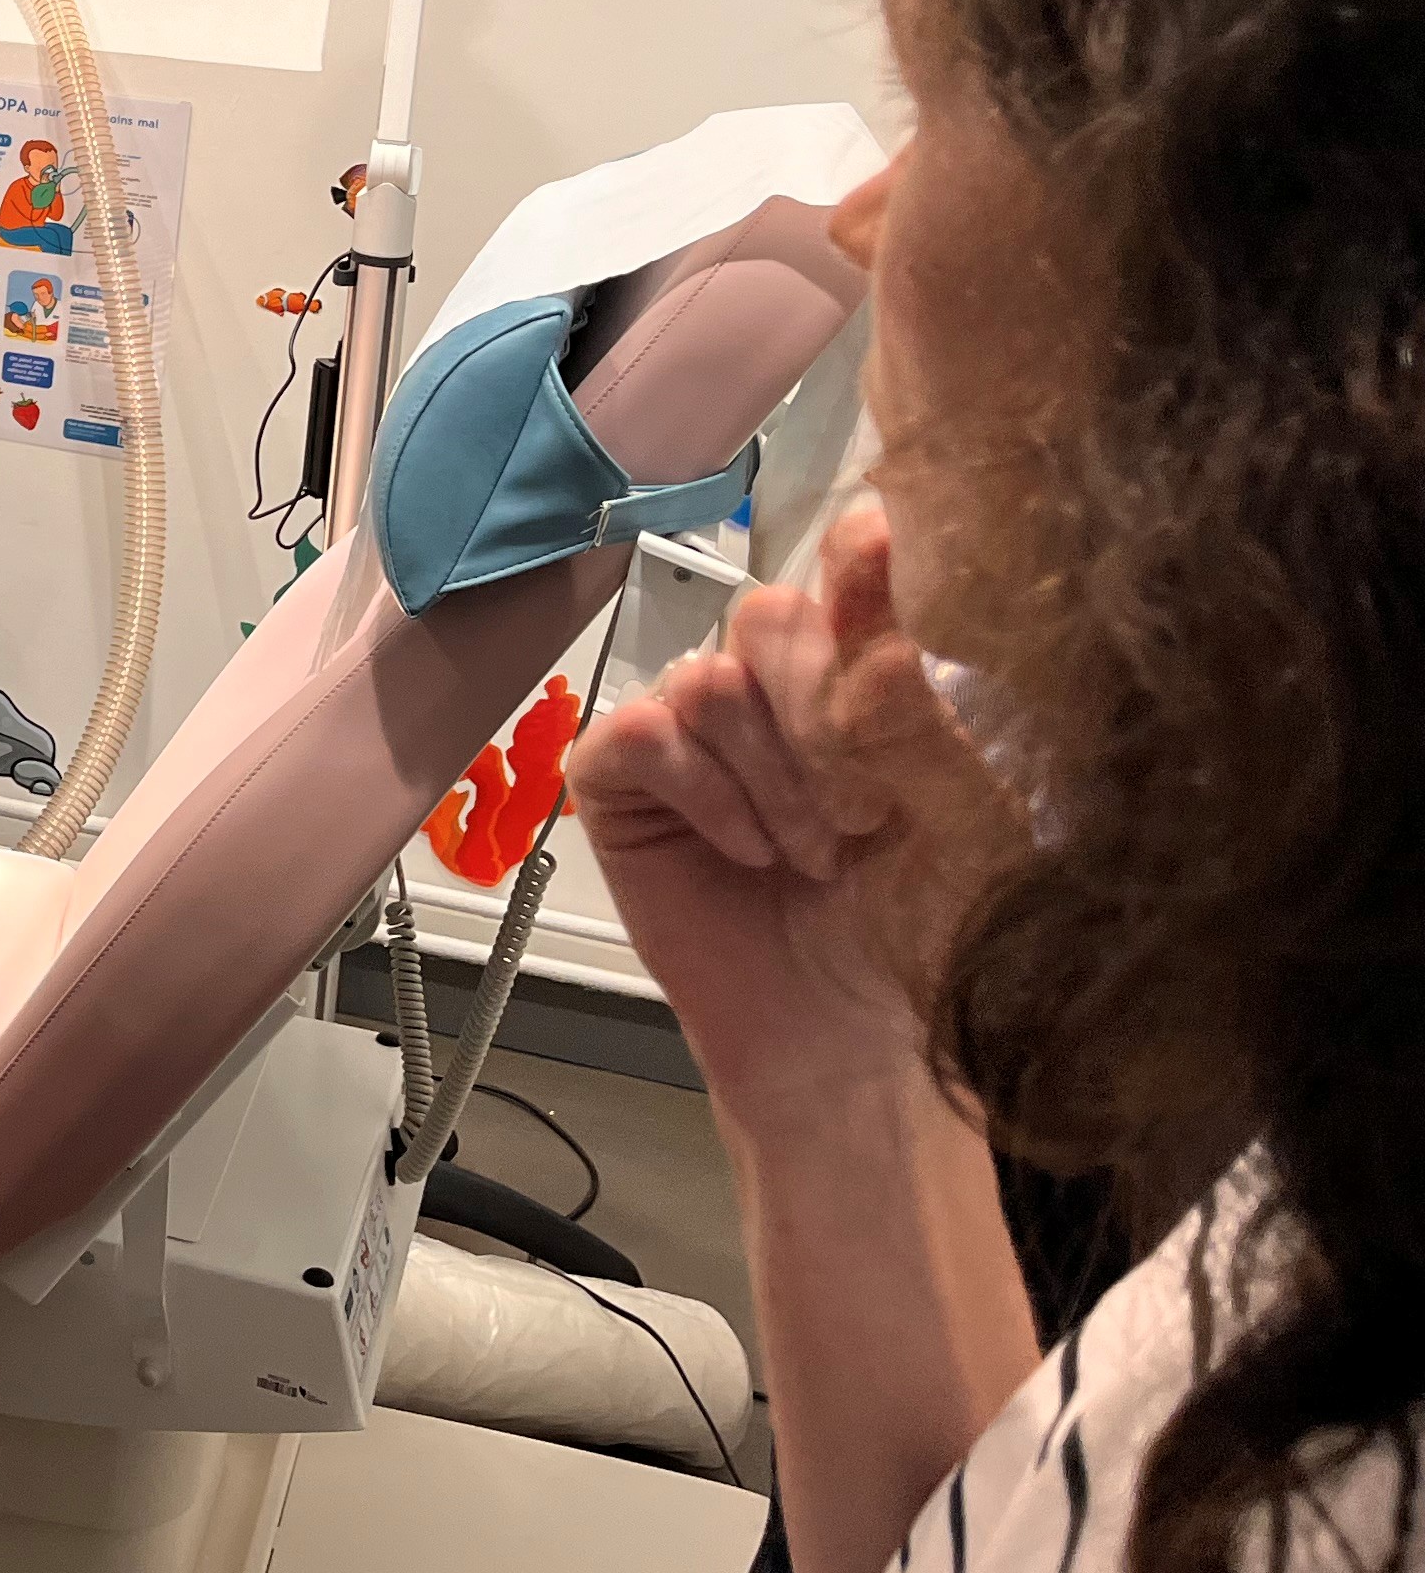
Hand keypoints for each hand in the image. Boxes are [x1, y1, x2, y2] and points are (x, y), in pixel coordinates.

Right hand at [568, 502, 1018, 1125]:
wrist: (852, 1040)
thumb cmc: (918, 929)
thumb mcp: (950, 796)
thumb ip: (909, 673)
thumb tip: (875, 533)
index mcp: (857, 675)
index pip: (841, 581)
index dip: (856, 580)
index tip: (879, 550)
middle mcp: (767, 689)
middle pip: (763, 622)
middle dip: (817, 723)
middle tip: (858, 818)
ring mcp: (688, 732)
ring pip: (704, 681)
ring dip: (768, 781)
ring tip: (807, 854)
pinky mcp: (621, 781)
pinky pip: (638, 732)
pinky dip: (699, 792)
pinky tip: (745, 851)